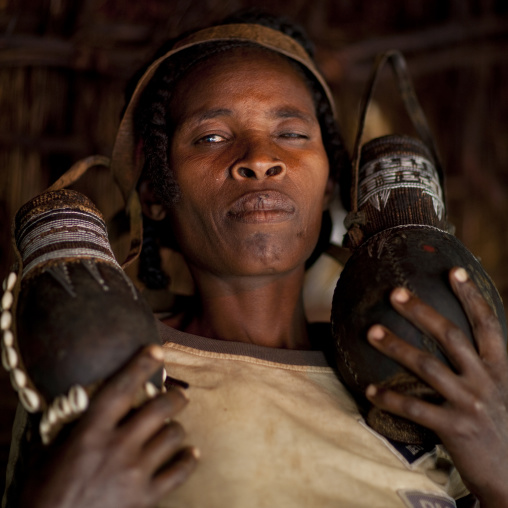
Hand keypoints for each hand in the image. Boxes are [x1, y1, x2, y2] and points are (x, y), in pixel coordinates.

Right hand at [23, 345, 198, 507]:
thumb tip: (85, 403)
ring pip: (173, 435)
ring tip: (172, 429)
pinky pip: (180, 471)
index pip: (120, 388)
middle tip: (177, 395)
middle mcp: (117, 448)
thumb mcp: (49, 456)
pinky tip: (190, 454)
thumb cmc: (45, 498)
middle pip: (160, 408)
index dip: (140, 365)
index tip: (156, 351)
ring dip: (176, 429)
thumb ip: (71, 428)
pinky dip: (188, 459)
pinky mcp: (147, 499)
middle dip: (175, 397)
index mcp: (90, 433)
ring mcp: (135, 474)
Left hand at [365, 267, 507, 506]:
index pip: (487, 324)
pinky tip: (370, 390)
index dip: (472, 296)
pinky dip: (391, 397)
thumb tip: (458, 335)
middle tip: (394, 292)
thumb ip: (481, 364)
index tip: (454, 271)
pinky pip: (415, 408)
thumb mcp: (498, 390)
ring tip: (372, 331)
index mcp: (499, 368)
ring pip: (428, 366)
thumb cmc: (497, 426)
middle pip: (450, 335)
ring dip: (397, 346)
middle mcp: (487, 381)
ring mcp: (471, 404)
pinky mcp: (455, 429)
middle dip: (420, 311)